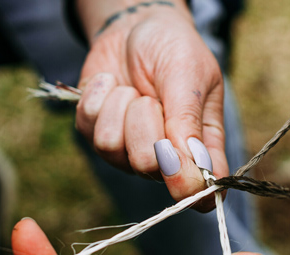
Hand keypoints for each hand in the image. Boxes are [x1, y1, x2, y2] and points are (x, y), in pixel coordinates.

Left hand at [75, 1, 226, 208]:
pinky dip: (99, 97)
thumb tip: (195, 170)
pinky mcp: (98, 136)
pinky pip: (88, 129)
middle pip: (148, 167)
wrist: (136, 26)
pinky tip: (113, 85)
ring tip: (134, 91)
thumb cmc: (174, 49)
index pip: (201, 193)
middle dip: (145, 122)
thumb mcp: (189, 75)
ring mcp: (130, 151)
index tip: (177, 159)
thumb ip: (188, 121)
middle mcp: (166, 159)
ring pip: (112, 148)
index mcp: (201, 148)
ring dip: (120, 107)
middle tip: (152, 99)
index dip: (188, 188)